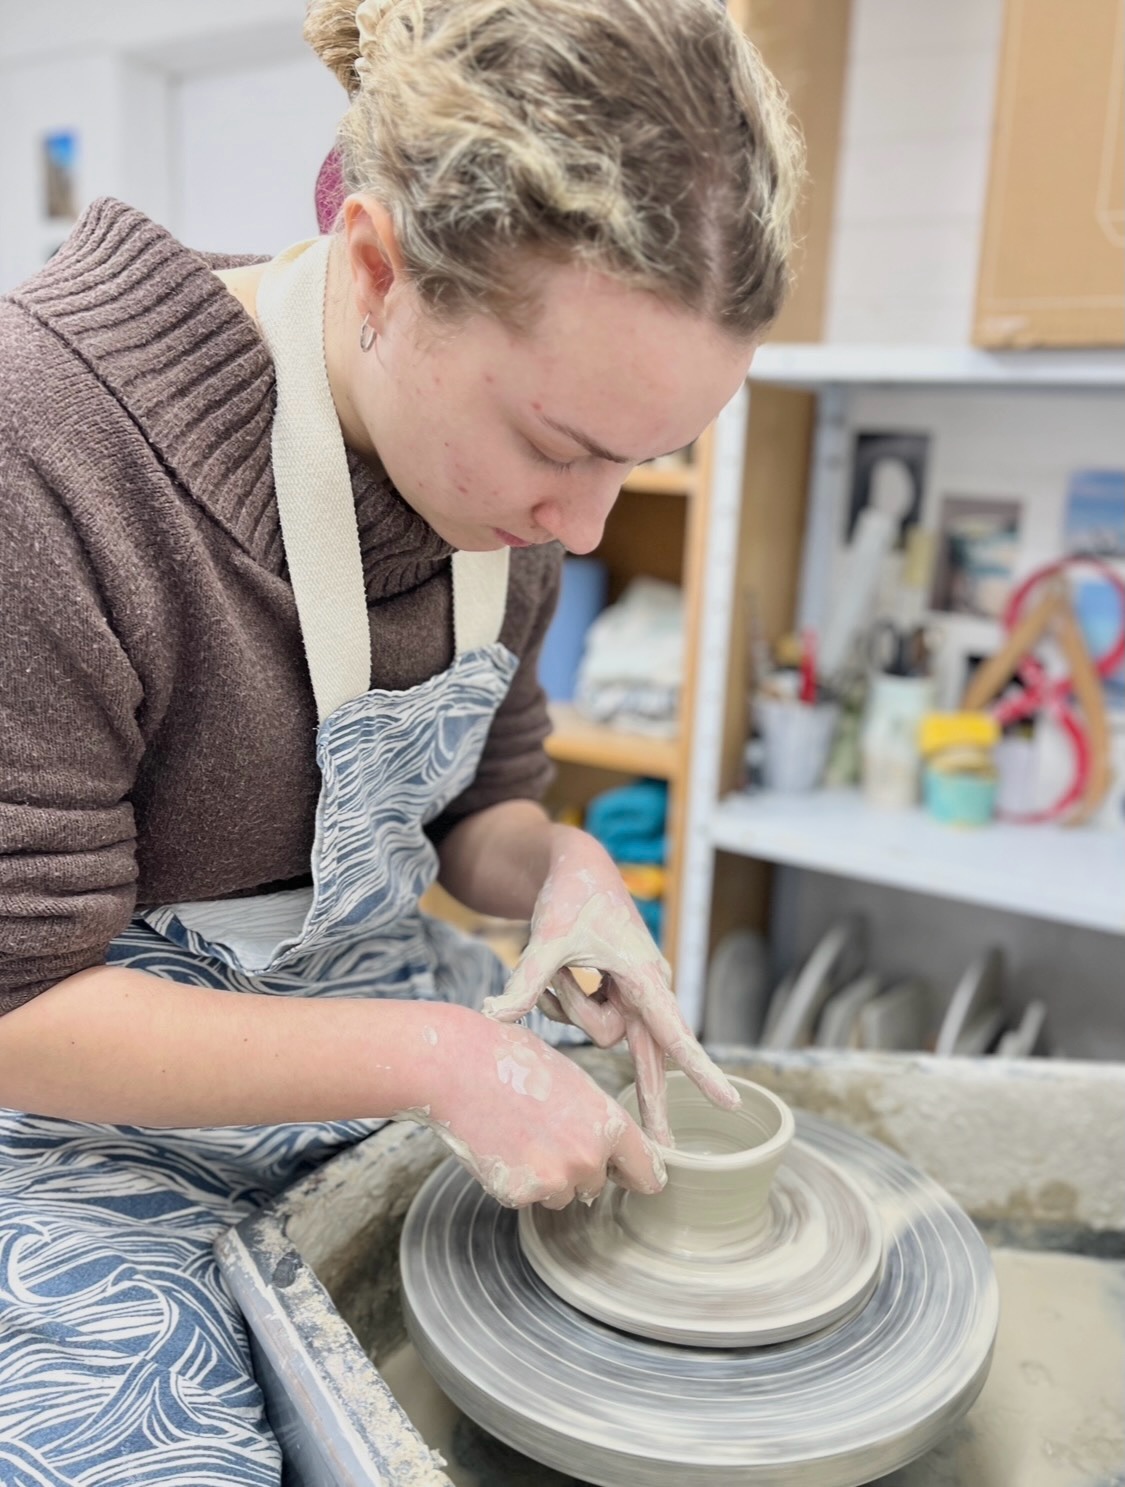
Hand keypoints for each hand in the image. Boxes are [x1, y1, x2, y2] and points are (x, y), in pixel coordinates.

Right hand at [399, 1007, 665, 1208]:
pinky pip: (526, 1197)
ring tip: (518, 1133)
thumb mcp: (573, 1080)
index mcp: (609, 1124)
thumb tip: (608, 1146)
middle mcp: (588, 1158)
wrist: (457, 1068)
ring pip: (560, 1193)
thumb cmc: (513, 1061)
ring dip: (545, 1176)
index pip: (648, 1174)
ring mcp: (553, 1181)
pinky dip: (515, 1180)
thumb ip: (596, 1118)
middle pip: (597, 1184)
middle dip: (577, 1167)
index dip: (637, 1174)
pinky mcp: (518, 1195)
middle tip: (546, 1131)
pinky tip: (499, 1145)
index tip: (630, 1176)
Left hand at [481, 828, 739, 1145]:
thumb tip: (496, 1018)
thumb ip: (527, 982)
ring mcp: (631, 992)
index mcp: (643, 975)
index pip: (675, 1030)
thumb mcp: (547, 938)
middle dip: (653, 1099)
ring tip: (556, 968)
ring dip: (570, 1007)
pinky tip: (557, 973)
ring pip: (600, 1030)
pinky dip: (565, 1001)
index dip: (700, 1068)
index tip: (727, 1101)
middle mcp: (645, 988)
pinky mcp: (614, 992)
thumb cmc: (571, 896)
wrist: (575, 868)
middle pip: (652, 1054)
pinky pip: (589, 1017)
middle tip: (664, 1149)